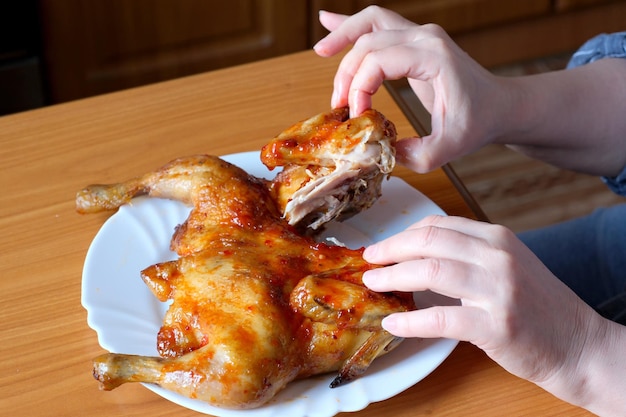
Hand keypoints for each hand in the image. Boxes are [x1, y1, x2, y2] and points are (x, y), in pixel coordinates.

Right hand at [314, 6, 505, 171]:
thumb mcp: (450, 147)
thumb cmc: (478, 122)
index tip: (358, 117)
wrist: (499, 105)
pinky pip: (378, 22)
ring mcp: (420, 33)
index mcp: (434, 57)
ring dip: (343, 37)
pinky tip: (328, 22)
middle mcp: (425, 37)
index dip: (359, 89)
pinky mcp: (415, 39)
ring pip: (370, 22)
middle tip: (339, 105)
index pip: (379, 61)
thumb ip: (417, 155)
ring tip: (321, 50)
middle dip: (347, 74)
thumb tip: (381, 150)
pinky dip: (352, 24)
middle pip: (369, 42)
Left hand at [361, 215, 613, 409]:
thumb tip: (416, 254)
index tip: (383, 246)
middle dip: (390, 249)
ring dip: (393, 277)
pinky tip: (393, 324)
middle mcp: (497, 257)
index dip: (403, 235)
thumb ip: (468, 255)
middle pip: (428, 241)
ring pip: (430, 272)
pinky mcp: (496, 325)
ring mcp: (498, 290)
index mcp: (497, 238)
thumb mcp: (506, 266)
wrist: (578, 344)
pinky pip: (440, 318)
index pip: (438, 225)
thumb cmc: (537, 306)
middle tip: (368, 260)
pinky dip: (410, 322)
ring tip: (372, 285)